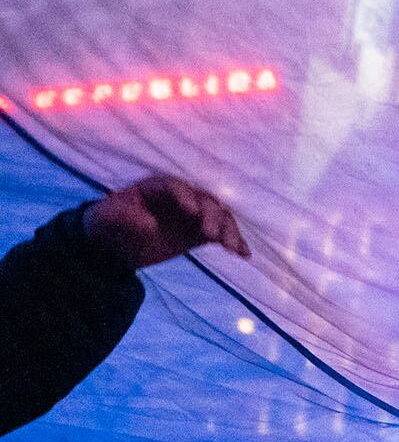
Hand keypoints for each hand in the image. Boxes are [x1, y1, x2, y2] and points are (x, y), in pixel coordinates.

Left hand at [83, 175, 250, 269]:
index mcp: (157, 188)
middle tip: (210, 236)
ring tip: (232, 249)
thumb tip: (150, 225)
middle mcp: (182, 198)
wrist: (115, 244)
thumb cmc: (109, 223)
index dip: (185, 197)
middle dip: (211, 216)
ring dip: (229, 230)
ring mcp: (194, 215)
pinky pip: (222, 234)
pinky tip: (245, 254)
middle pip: (204, 200)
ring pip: (219, 217)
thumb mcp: (110, 218)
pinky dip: (235, 242)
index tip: (191, 213)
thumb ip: (126, 218)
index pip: (176, 187)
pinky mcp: (200, 232)